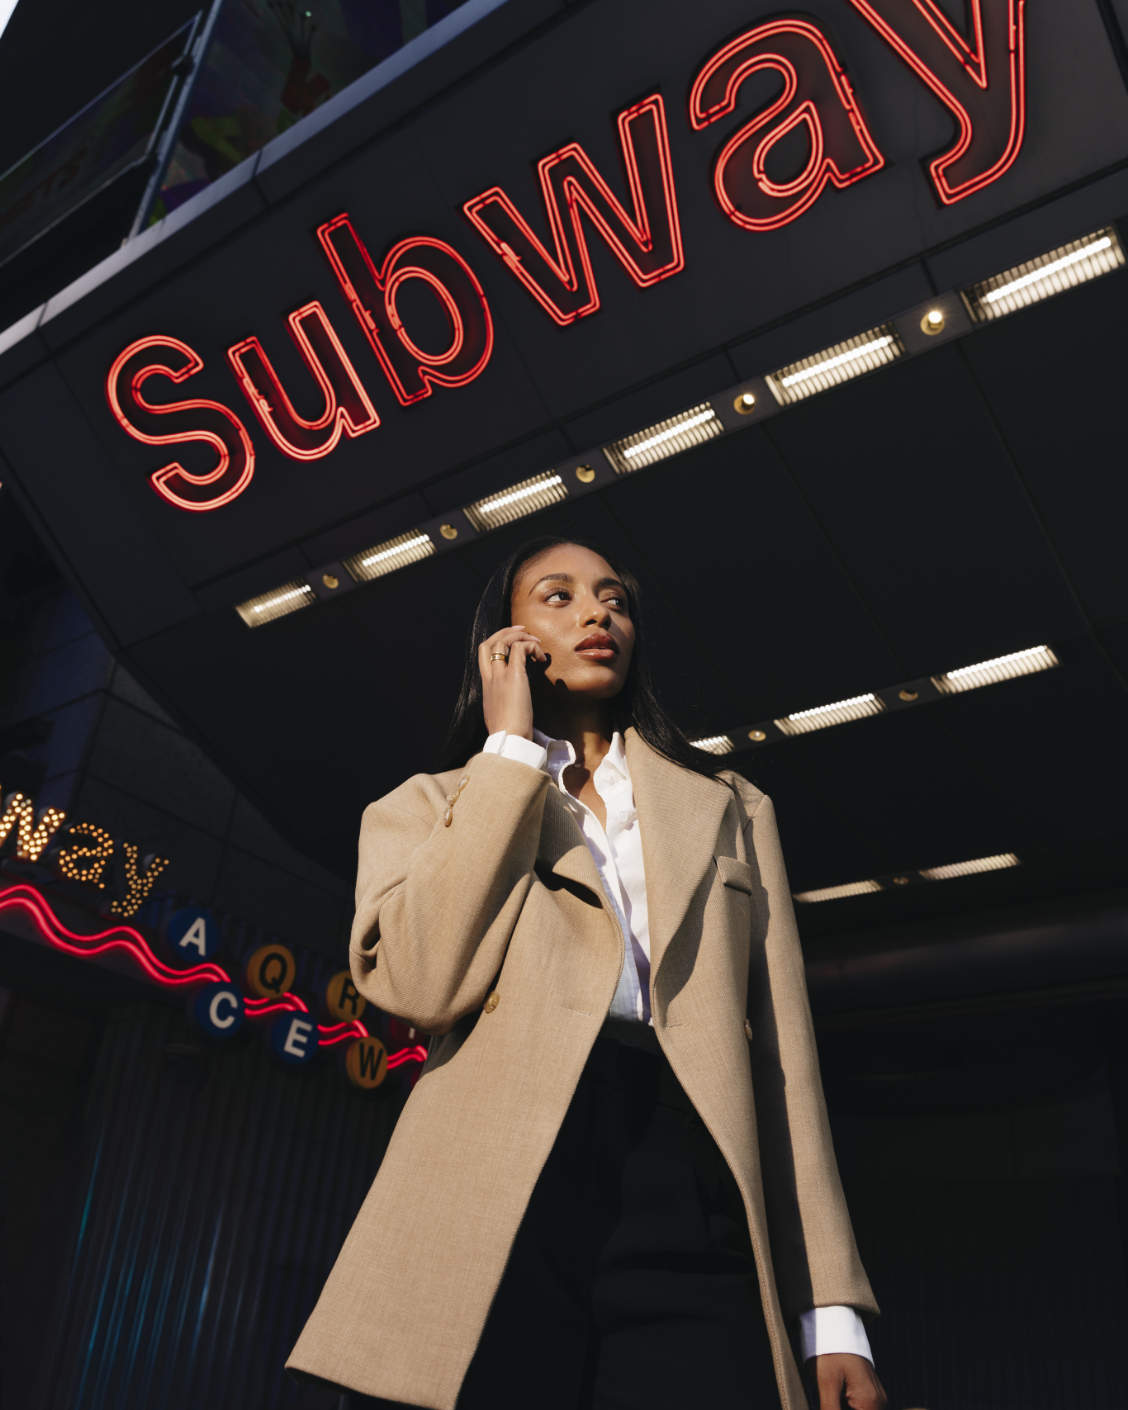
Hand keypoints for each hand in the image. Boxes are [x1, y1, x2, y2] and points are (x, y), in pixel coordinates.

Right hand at [479, 626, 546, 740]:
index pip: (484, 657)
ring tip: (535, 642)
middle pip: (487, 644)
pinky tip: (541, 658)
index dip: (496, 645)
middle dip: (503, 633)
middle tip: (521, 630)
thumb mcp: (500, 714)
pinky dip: (531, 647)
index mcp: (485, 686)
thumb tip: (513, 703)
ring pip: (502, 642)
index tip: (512, 644)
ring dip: (520, 636)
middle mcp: (490, 678)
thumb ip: (502, 704)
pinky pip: (520, 649)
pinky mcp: (514, 675)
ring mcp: (500, 675)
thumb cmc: (508, 732)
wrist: (509, 738)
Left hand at [813, 1353, 886, 1409]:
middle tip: (824, 1400)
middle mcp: (878, 1402)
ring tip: (827, 1396)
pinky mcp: (868, 1392)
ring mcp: (875, 1397)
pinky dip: (843, 1405)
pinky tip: (831, 1397)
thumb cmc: (830, 1351)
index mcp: (871, 1403)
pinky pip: (859, 1407)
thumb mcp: (826, 1384)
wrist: (833, 1325)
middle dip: (836, 1409)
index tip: (828, 1405)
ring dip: (838, 1407)